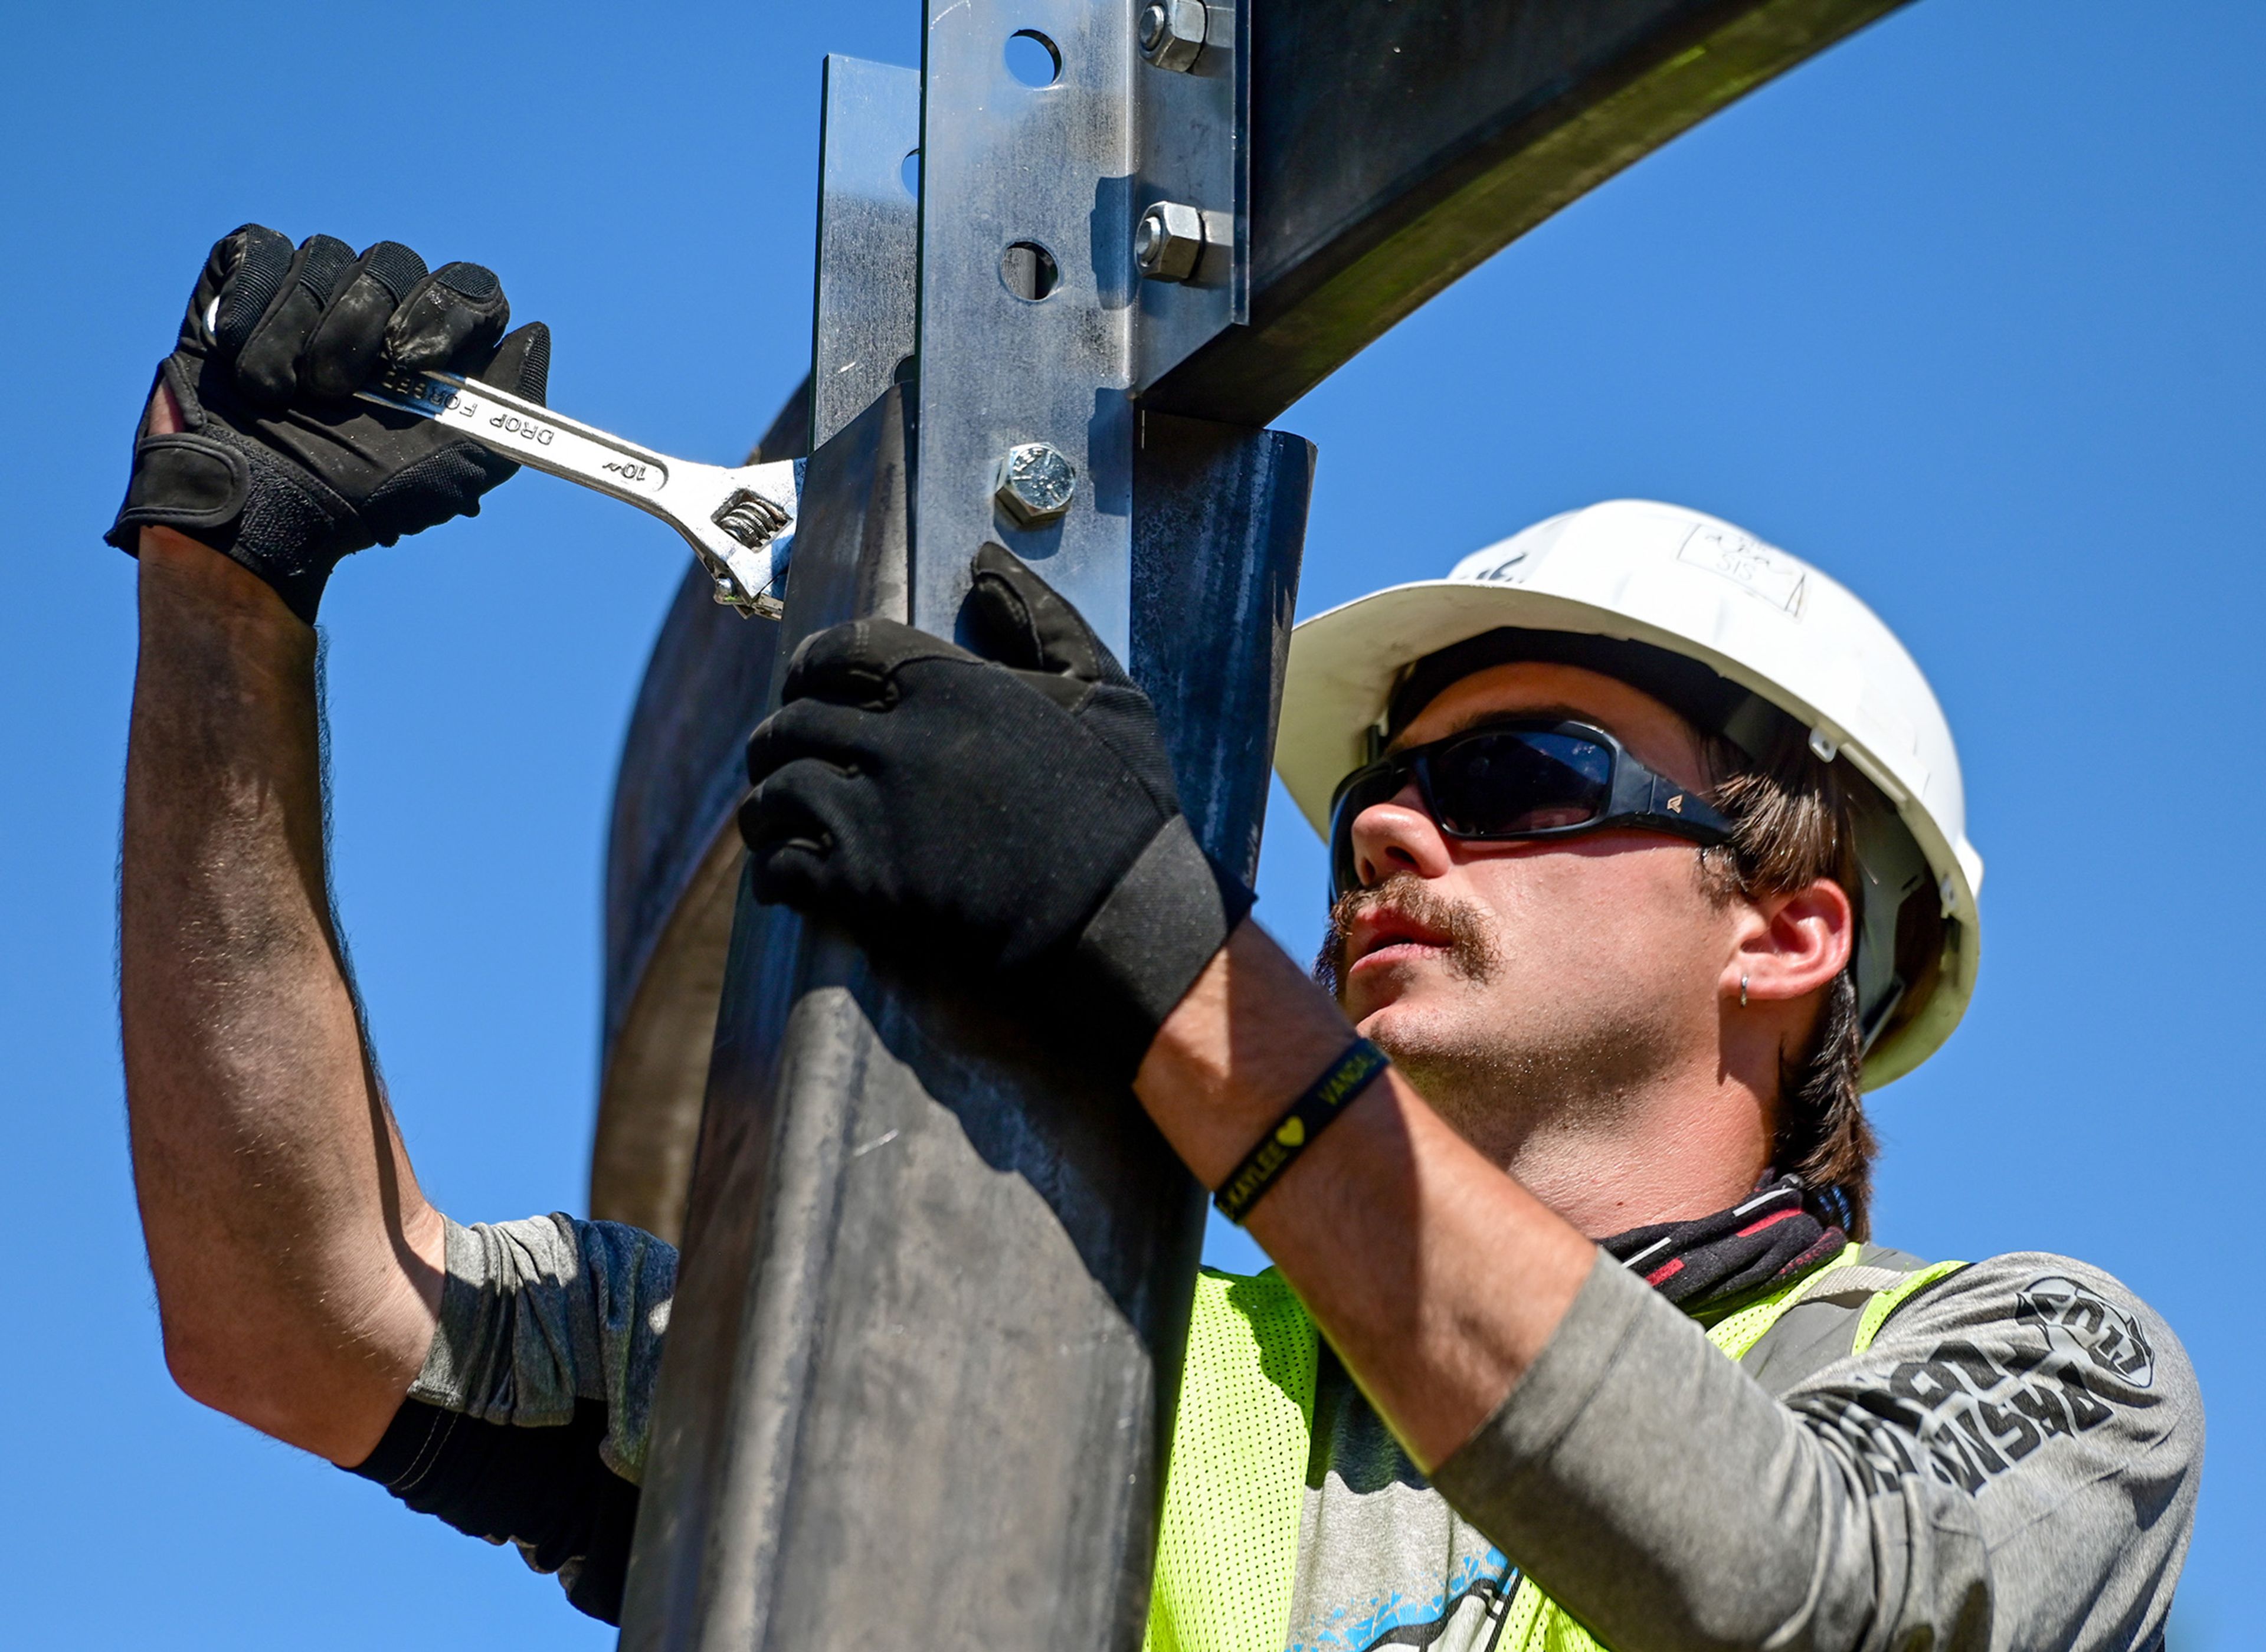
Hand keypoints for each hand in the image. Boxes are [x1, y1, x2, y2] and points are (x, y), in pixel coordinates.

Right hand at [106, 224, 550, 622]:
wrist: (258, 504)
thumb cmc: (356, 496)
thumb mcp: (453, 468)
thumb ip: (508, 408)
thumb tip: (535, 332)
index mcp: (436, 344)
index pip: (470, 286)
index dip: (446, 313)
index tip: (411, 361)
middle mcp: (381, 307)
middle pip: (393, 262)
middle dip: (358, 330)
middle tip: (334, 393)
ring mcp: (314, 288)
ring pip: (323, 254)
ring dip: (297, 333)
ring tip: (280, 393)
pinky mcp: (247, 279)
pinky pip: (258, 249)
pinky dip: (251, 305)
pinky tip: (240, 357)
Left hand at [740, 544, 1253, 1082]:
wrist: (1124, 921)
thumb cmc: (1124, 808)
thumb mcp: (1104, 694)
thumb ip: (1042, 620)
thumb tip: (986, 562)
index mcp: (949, 682)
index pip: (842, 650)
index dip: (810, 666)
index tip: (801, 685)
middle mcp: (900, 740)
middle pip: (795, 723)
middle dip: (776, 741)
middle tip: (775, 759)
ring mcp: (876, 815)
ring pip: (776, 794)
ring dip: (763, 808)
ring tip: (768, 823)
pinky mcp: (866, 889)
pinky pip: (785, 869)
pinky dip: (773, 874)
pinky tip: (781, 881)